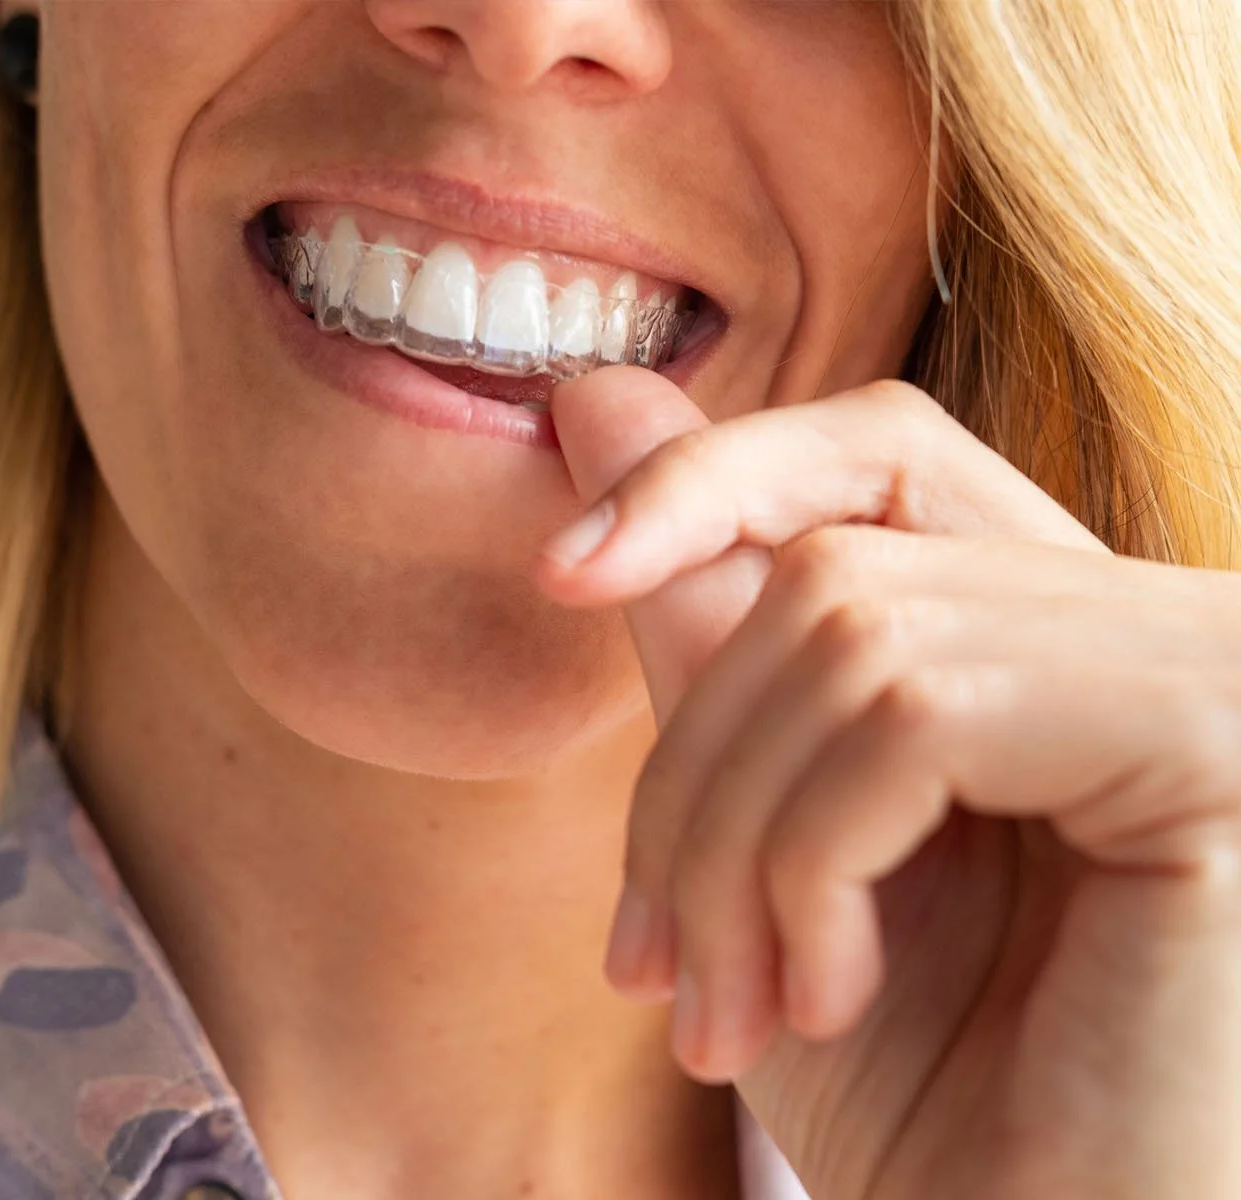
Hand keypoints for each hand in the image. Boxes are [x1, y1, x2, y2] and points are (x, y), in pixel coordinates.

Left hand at [532, 367, 1240, 1199]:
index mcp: (1064, 640)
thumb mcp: (771, 841)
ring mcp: (1201, 669)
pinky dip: (812, 861)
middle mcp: (1158, 624)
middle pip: (829, 562)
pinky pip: (913, 708)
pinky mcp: (1210, 733)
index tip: (563, 570)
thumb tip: (596, 394)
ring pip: (847, 629)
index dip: (713, 476)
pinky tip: (827, 993)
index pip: (879, 453)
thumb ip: (704, 619)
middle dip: (691, 769)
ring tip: (730, 1007)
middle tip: (651, 961)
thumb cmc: (932, 1101)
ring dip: (734, 845)